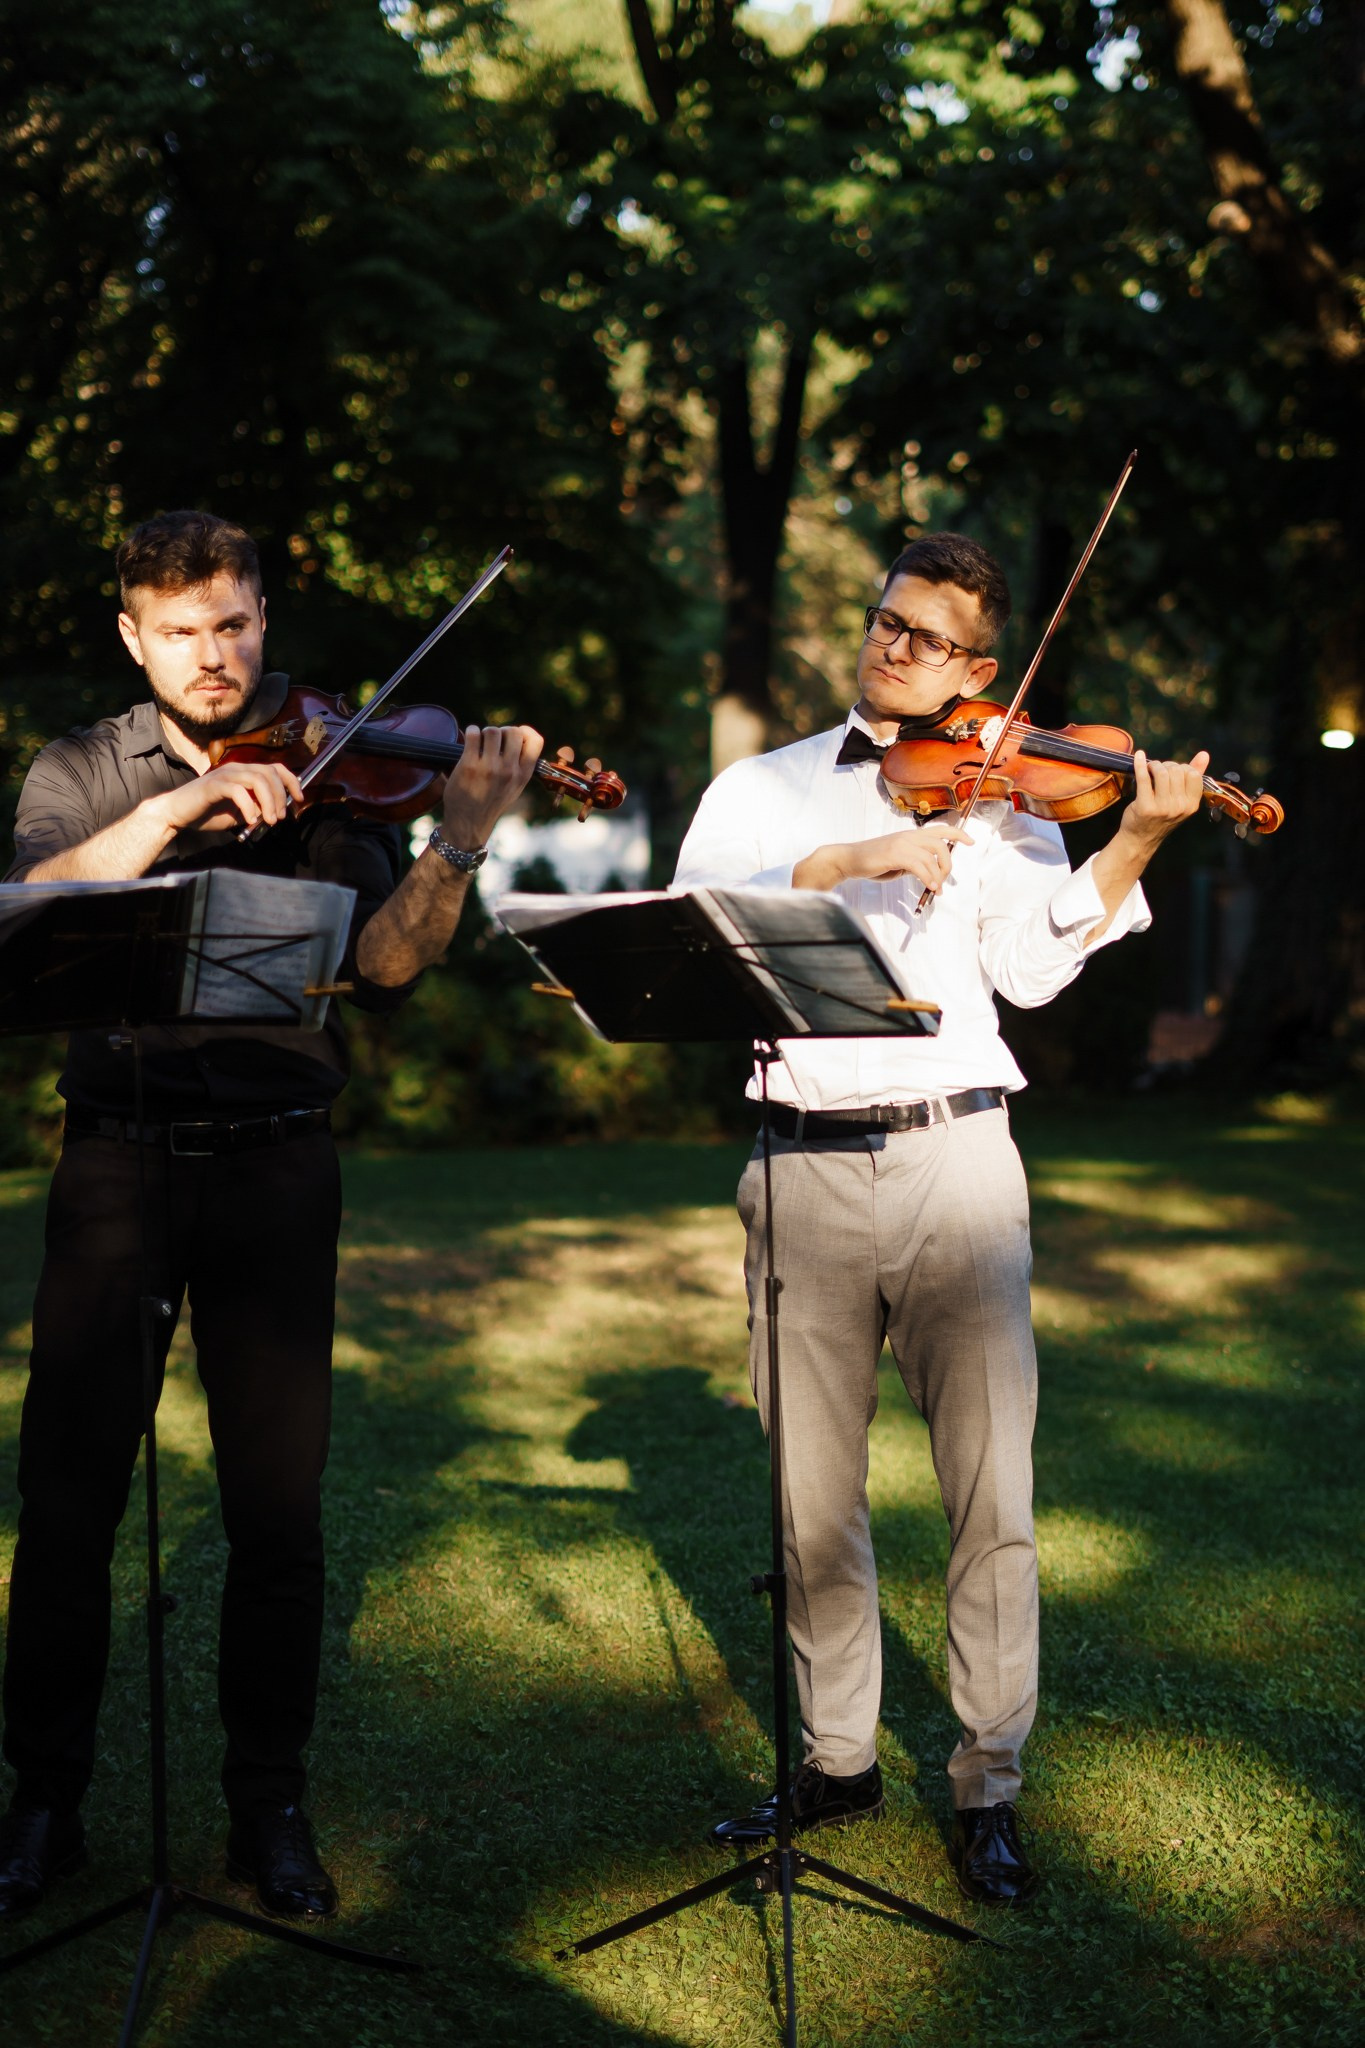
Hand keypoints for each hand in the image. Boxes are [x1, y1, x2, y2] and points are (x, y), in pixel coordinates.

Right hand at [148, 760, 304, 836]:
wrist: (179, 814)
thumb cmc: (208, 812)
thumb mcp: (240, 812)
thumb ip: (257, 809)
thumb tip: (276, 814)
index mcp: (245, 773)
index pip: (275, 768)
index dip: (291, 781)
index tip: (299, 799)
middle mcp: (236, 769)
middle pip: (269, 773)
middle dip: (281, 796)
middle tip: (280, 817)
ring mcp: (225, 775)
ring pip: (257, 779)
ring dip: (268, 801)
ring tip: (269, 820)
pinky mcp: (213, 785)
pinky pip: (237, 791)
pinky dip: (249, 806)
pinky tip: (250, 819)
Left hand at [441, 723, 543, 849]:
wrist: (469, 823)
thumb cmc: (491, 802)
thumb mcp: (515, 787)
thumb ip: (520, 765)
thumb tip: (519, 735)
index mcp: (523, 775)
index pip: (536, 741)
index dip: (525, 731)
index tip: (514, 735)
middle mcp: (509, 770)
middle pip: (513, 731)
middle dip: (502, 731)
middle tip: (493, 740)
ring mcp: (489, 768)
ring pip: (492, 731)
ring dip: (484, 732)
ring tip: (479, 742)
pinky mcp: (469, 766)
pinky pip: (473, 734)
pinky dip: (471, 732)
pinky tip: (470, 740)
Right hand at [794, 822, 972, 894]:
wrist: (848, 860)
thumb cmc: (872, 862)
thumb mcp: (898, 862)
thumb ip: (914, 864)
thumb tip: (930, 875)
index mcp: (910, 835)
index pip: (940, 829)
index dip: (958, 833)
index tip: (971, 841)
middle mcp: (908, 836)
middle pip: (941, 844)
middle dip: (948, 864)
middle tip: (944, 880)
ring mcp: (901, 843)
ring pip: (932, 857)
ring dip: (938, 876)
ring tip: (936, 889)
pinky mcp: (895, 854)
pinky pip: (920, 866)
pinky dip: (929, 878)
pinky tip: (930, 887)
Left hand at [1116, 749, 1208, 848]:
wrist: (1140, 839)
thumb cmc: (1161, 817)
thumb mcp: (1181, 801)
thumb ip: (1193, 777)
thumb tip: (1204, 755)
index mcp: (1191, 805)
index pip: (1193, 774)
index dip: (1182, 768)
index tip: (1172, 772)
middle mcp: (1180, 807)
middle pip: (1176, 771)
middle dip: (1166, 766)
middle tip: (1157, 771)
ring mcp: (1163, 808)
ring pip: (1161, 773)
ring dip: (1154, 766)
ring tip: (1149, 770)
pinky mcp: (1145, 806)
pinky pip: (1144, 778)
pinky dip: (1140, 764)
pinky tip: (1139, 756)